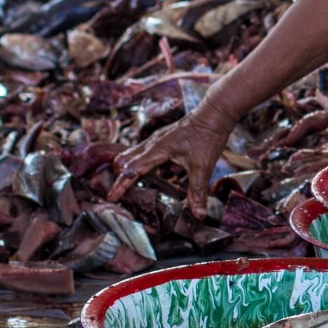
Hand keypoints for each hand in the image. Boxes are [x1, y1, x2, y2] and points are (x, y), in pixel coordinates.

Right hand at [112, 106, 235, 218]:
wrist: (215, 113)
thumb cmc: (207, 136)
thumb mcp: (203, 167)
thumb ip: (197, 192)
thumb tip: (198, 215)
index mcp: (157, 150)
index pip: (131, 170)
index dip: (120, 185)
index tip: (111, 198)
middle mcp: (152, 143)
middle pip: (124, 160)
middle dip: (119, 177)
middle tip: (120, 195)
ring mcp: (157, 140)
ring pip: (134, 155)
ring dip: (130, 170)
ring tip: (133, 189)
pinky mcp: (164, 139)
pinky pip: (146, 153)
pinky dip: (145, 165)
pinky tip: (159, 177)